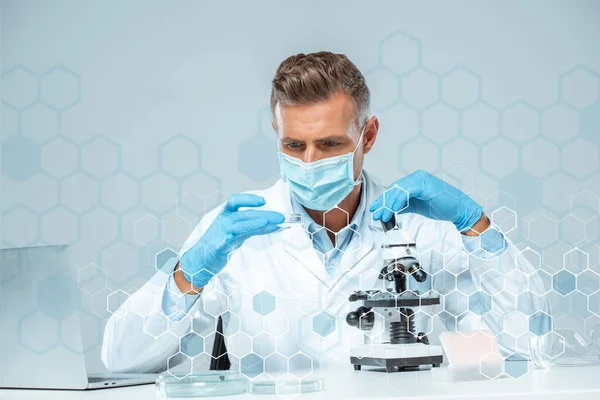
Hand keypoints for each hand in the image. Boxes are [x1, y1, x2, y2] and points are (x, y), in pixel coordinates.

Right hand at [179, 193, 284, 287]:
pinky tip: (245, 236)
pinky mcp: (218, 246)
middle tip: (281, 218)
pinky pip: (228, 240)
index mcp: (227, 215)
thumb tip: (276, 224)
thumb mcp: (240, 233)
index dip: (249, 199)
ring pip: (238, 225)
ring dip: (254, 223)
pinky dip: (236, 237)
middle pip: (244, 214)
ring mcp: (220, 233)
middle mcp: (223, 221)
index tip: (263, 201)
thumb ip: (256, 227)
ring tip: (268, 223)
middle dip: (264, 215)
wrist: (201, 260)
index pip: (236, 201)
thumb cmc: (221, 243)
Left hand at [369, 170, 483, 232]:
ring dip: (388, 205)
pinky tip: (392, 212)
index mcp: (414, 180)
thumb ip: (403, 206)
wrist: (459, 210)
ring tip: (383, 217)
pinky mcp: (423, 184)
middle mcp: (416, 177)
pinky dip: (396, 203)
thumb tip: (389, 211)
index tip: (375, 210)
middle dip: (383, 203)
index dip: (383, 200)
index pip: (394, 189)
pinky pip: (405, 192)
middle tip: (376, 215)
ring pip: (397, 191)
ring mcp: (420, 179)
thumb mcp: (417, 206)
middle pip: (393, 189)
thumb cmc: (441, 207)